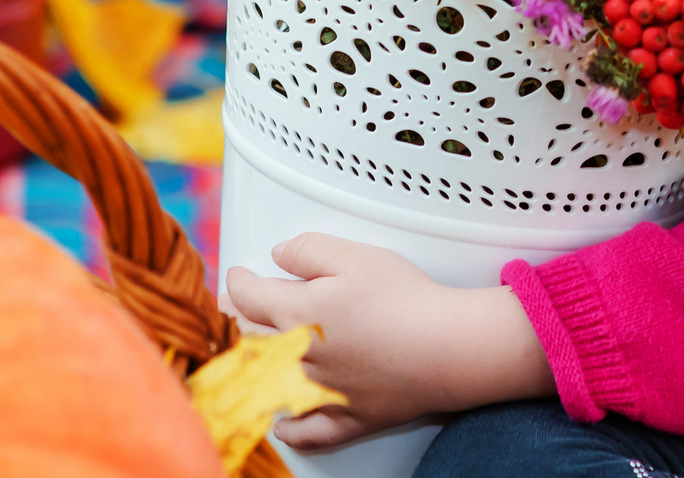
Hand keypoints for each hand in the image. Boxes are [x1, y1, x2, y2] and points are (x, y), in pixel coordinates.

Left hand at [220, 234, 552, 451]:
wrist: (449, 348)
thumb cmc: (407, 301)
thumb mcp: (357, 255)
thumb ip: (310, 250)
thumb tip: (279, 255)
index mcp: (299, 314)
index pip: (250, 297)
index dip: (238, 281)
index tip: (238, 275)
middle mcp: (301, 359)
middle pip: (251, 342)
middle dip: (237, 323)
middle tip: (234, 312)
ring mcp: (322, 393)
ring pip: (269, 388)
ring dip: (251, 372)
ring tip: (247, 357)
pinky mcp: (348, 418)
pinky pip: (307, 432)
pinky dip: (289, 428)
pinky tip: (282, 422)